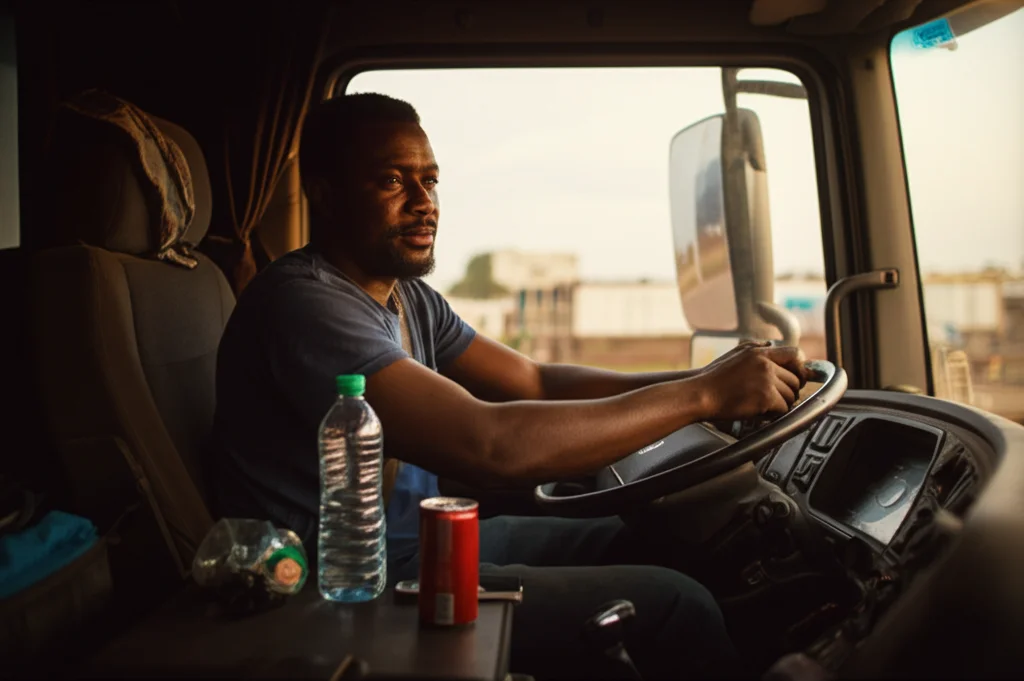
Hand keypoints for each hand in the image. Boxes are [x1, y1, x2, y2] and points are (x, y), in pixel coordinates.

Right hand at [691, 344, 807, 421]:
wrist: (701, 394)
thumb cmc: (714, 378)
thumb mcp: (735, 354)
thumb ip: (755, 348)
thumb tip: (772, 345)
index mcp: (759, 352)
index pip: (795, 355)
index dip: (801, 368)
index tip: (800, 378)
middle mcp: (765, 364)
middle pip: (795, 379)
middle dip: (790, 391)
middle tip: (778, 398)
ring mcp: (766, 381)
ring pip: (791, 396)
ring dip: (782, 404)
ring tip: (766, 406)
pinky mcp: (766, 398)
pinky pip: (784, 408)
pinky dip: (776, 414)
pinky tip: (762, 413)